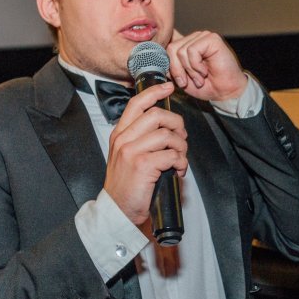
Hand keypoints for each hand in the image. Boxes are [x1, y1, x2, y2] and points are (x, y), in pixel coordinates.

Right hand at [103, 82, 187, 225]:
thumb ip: (139, 139)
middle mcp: (123, 139)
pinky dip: (181, 162)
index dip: (154, 92)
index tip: (168, 87)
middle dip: (176, 123)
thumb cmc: (126, 186)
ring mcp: (132, 151)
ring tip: (180, 158)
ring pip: (167, 134)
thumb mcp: (125, 156)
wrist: (117, 211)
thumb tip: (166, 127)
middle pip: (157, 115)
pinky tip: (178, 170)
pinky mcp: (143, 165)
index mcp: (119, 135)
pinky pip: (172, 154)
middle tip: (181, 137)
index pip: (136, 104)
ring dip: (181, 146)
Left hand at [166, 30, 247, 101]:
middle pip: (171, 49)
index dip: (164, 59)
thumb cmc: (206, 85)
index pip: (167, 43)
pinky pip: (192, 51)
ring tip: (199, 78)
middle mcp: (193, 38)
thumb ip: (170, 67)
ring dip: (189, 70)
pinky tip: (205, 71)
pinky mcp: (211, 38)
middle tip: (186, 81)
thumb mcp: (180, 78)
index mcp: (186, 45)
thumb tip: (157, 61)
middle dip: (177, 70)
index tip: (168, 73)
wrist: (224, 92)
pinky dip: (196, 66)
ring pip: (180, 51)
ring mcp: (202, 36)